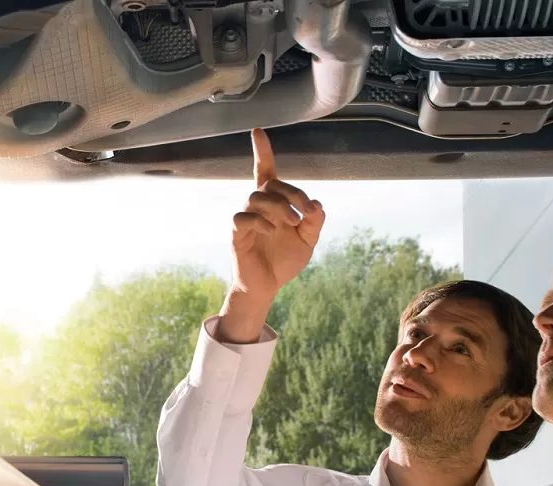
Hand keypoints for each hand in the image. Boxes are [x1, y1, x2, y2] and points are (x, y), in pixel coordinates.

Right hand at [230, 129, 324, 298]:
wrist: (268, 286)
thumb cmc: (285, 260)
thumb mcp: (308, 240)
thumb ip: (315, 221)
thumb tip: (315, 203)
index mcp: (274, 203)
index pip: (266, 171)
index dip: (262, 152)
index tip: (258, 131)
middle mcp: (257, 206)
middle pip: (270, 184)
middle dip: (293, 194)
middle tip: (307, 213)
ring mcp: (246, 219)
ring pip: (256, 197)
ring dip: (279, 206)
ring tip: (293, 223)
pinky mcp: (237, 234)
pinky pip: (242, 218)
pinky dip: (260, 221)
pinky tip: (273, 230)